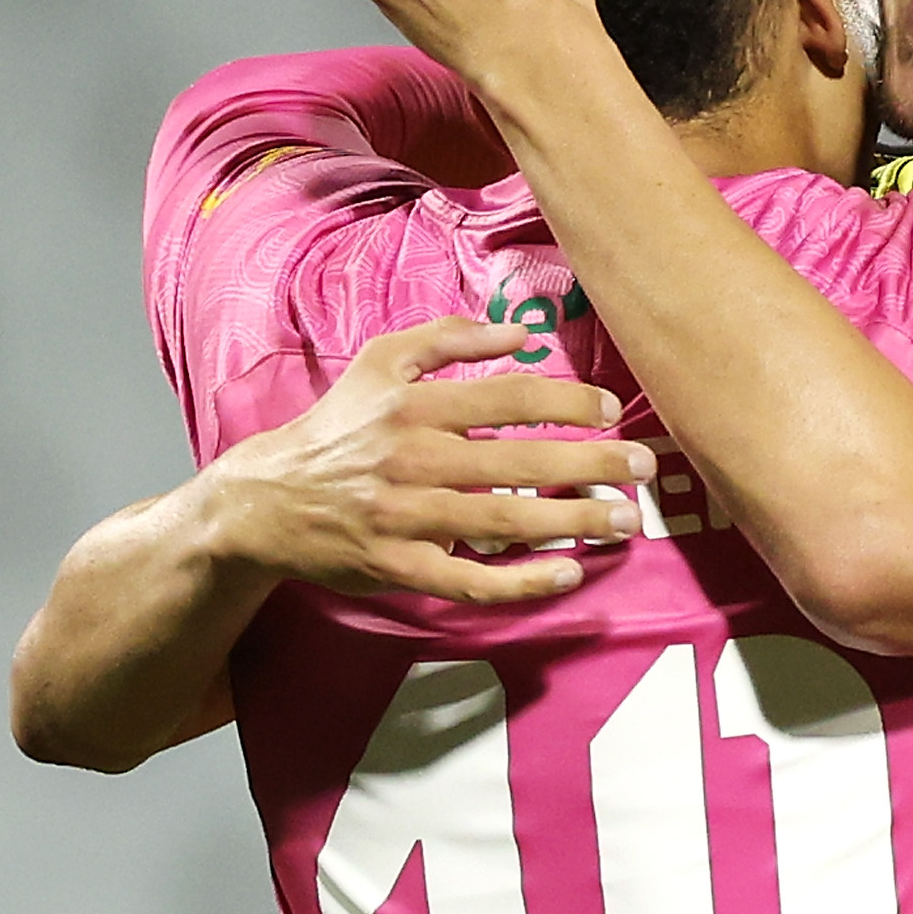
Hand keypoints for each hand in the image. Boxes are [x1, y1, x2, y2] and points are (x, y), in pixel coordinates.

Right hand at [192, 317, 653, 602]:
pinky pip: (469, 580)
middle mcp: (412, 460)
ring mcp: (406, 519)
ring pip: (502, 522)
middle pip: (517, 462)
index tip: (611, 410)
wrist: (268, 502)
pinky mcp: (400, 568)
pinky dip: (520, 582)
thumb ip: (447, 338)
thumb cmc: (339, 427)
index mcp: (413, 405)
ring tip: (625, 521)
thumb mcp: (380, 363)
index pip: (506, 398)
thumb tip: (520, 331)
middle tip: (644, 467)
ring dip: (571, 522)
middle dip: (589, 464)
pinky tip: (567, 575)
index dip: (566, 403)